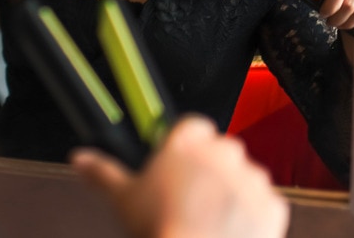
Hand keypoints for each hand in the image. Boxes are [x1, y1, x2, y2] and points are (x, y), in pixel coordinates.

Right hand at [70, 117, 287, 237]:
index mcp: (187, 141)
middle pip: (220, 148)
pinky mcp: (274, 205)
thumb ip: (101, 172)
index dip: (184, 144)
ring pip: (244, 176)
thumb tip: (79, 159)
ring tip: (209, 218)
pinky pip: (266, 203)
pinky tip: (230, 230)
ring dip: (232, 190)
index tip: (175, 162)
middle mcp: (223, 152)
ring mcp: (252, 178)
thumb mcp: (122, 198)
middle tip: (189, 196)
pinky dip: (253, 214)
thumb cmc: (161, 228)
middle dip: (209, 168)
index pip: (192, 125)